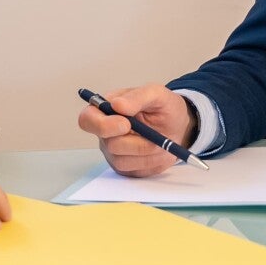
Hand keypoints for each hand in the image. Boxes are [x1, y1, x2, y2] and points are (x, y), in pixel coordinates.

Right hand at [75, 83, 196, 177]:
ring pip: (121, 160)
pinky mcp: (125, 166)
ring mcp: (113, 151)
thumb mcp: (157, 94)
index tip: (126, 124)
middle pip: (107, 144)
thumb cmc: (163, 108)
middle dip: (135, 143)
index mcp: (106, 109)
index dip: (103, 125)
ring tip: (161, 142)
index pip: (87, 119)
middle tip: (154, 138)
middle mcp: (105, 132)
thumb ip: (137, 97)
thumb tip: (116, 105)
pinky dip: (150, 162)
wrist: (178, 127)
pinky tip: (159, 152)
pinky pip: (133, 170)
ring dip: (147, 152)